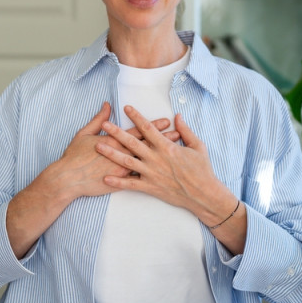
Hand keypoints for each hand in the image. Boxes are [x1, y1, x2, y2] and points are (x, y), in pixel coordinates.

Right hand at [52, 102, 179, 199]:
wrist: (67, 179)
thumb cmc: (74, 156)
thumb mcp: (84, 133)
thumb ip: (98, 119)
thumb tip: (107, 106)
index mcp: (114, 140)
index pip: (138, 131)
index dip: (154, 126)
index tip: (167, 121)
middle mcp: (121, 154)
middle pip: (147, 145)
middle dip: (164, 139)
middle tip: (179, 134)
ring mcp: (122, 169)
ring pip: (147, 162)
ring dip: (161, 157)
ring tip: (176, 154)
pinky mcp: (119, 182)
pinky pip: (138, 179)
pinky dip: (150, 176)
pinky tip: (163, 175)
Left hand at [96, 105, 236, 223]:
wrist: (203, 194)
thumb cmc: (202, 170)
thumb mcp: (198, 146)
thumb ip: (186, 130)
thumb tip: (178, 116)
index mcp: (167, 147)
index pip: (147, 128)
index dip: (136, 117)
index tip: (126, 108)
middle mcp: (156, 158)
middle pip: (132, 142)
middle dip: (117, 133)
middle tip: (104, 125)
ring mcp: (151, 173)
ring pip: (127, 161)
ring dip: (112, 153)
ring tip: (98, 147)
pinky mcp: (150, 187)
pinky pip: (131, 184)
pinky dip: (118, 182)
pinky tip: (106, 178)